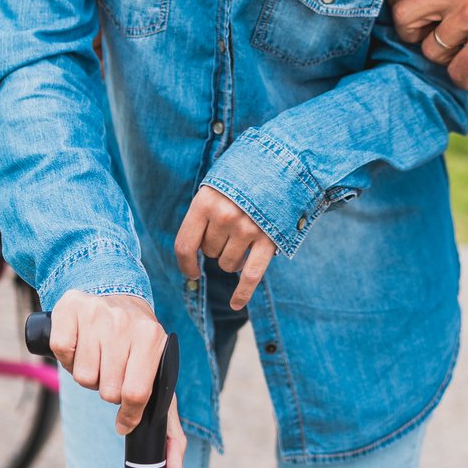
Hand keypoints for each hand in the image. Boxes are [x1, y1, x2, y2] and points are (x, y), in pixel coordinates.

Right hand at [48, 291, 187, 467]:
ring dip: (88, 375)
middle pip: (106, 389)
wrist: (116, 296)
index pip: (135, 395)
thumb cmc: (139, 350)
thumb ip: (170, 434)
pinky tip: (80, 345)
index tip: (124, 415)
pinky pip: (62, 352)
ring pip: (82, 376)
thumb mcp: (160, 384)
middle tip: (112, 373)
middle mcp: (126, 323)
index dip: (127, 413)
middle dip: (107, 389)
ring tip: (97, 358)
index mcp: (152, 339)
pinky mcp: (69, 308)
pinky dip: (67, 357)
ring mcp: (97, 313)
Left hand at [174, 186, 278, 308]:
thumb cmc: (243, 177)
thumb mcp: (216, 186)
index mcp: (205, 202)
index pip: (185, 245)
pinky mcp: (268, 239)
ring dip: (233, 258)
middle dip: (217, 246)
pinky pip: (251, 275)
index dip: (186, 263)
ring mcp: (247, 228)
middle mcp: (224, 216)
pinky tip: (236, 304)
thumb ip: (204, 213)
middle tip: (231, 226)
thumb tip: (193, 251)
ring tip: (244, 236)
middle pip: (210, 253)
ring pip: (229, 264)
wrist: (282, 163)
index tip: (192, 271)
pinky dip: (243, 293)